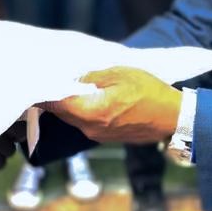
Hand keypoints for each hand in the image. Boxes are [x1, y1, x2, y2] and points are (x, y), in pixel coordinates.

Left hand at [40, 67, 181, 143]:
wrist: (173, 117)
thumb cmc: (148, 91)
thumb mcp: (118, 73)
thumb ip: (90, 76)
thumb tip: (70, 77)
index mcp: (91, 111)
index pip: (55, 103)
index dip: (44, 91)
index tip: (38, 80)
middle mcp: (90, 128)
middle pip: (62, 111)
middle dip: (56, 96)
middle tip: (52, 77)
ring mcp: (98, 135)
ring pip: (74, 117)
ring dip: (70, 103)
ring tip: (71, 84)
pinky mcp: (106, 137)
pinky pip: (86, 122)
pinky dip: (83, 110)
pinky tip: (89, 96)